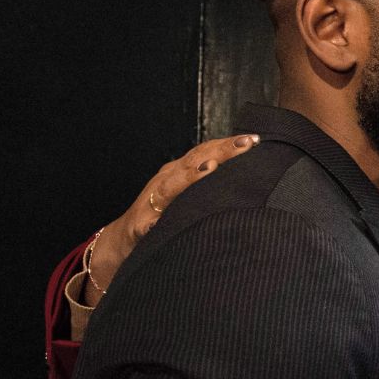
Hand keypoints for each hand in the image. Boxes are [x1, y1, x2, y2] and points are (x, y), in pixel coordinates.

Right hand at [85, 135, 258, 306]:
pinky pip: (145, 226)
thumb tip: (248, 176)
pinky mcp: (139, 228)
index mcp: (179, 174)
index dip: (228, 145)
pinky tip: (159, 223)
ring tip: (210, 168)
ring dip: (188, 178)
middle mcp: (165, 182)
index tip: (253, 139)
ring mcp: (150, 204)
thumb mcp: (188, 196)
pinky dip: (152, 224)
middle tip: (244, 144)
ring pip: (168, 189)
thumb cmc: (164, 216)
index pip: (205, 153)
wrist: (124, 239)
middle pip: (192, 163)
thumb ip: (211, 184)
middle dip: (219, 151)